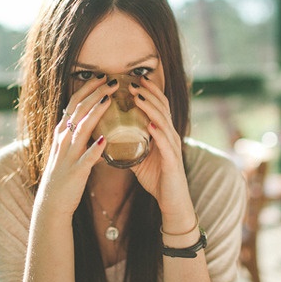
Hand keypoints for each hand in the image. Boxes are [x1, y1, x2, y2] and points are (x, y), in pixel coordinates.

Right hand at [32, 77, 113, 221]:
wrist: (51, 203)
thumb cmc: (64, 176)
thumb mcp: (68, 150)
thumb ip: (80, 136)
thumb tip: (95, 122)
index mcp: (62, 133)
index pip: (74, 103)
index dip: (88, 89)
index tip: (102, 77)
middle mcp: (63, 140)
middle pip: (79, 110)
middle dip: (95, 93)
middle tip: (111, 81)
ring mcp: (68, 155)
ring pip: (82, 128)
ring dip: (95, 112)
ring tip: (109, 100)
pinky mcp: (75, 172)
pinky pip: (86, 158)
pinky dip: (94, 149)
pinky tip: (105, 141)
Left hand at [130, 77, 191, 216]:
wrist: (171, 201)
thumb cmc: (157, 178)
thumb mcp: (139, 158)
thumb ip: (128, 146)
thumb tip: (107, 137)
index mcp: (163, 133)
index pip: (158, 106)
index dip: (149, 92)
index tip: (134, 79)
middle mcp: (170, 136)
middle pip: (162, 108)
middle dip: (148, 93)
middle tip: (133, 82)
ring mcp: (173, 148)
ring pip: (163, 122)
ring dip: (150, 108)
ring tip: (138, 97)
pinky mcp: (173, 161)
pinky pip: (166, 144)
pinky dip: (158, 133)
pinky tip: (150, 125)